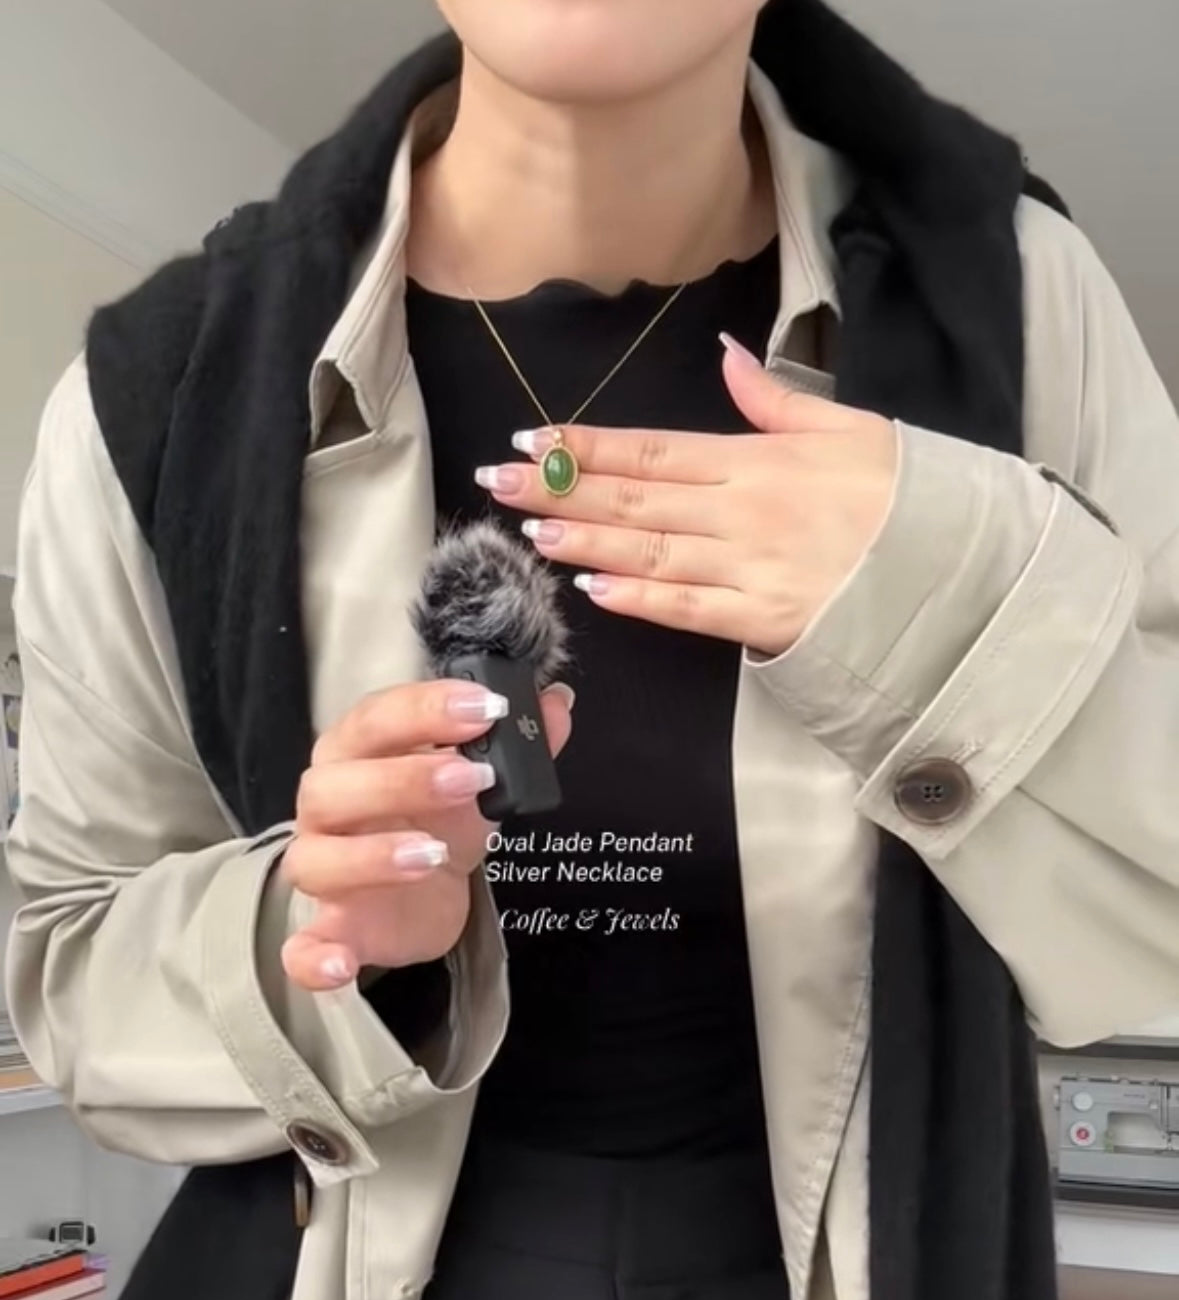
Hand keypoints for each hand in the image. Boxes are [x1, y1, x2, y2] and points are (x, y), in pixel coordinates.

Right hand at [280, 679, 573, 991]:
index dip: (426, 709)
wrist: (419, 895)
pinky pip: (301, 948)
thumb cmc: (435, 819)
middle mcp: (327, 807)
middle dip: (403, 779)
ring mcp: (323, 870)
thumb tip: (557, 704)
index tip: (485, 708)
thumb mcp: (480, 782)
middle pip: (332, 786)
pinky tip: (339, 962)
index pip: (375, 718)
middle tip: (471, 779)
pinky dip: (312, 956)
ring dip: (372, 856)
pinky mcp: (331, 931)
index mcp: (358, 753)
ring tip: (433, 854)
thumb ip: (518, 746)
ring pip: (316, 860)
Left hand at [475, 335, 897, 656]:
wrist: (960, 569)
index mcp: (757, 459)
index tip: (533, 439)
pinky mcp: (765, 620)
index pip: (653, 449)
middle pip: (634, 499)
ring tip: (529, 533)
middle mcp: (742, 510)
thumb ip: (778, 399)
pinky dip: (641, 601)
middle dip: (560, 491)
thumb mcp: (850, 427)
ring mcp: (750, 568)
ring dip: (583, 543)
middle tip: (499, 484)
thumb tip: (727, 353)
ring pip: (649, 552)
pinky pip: (691, 610)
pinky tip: (593, 592)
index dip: (588, 445)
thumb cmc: (905, 495)